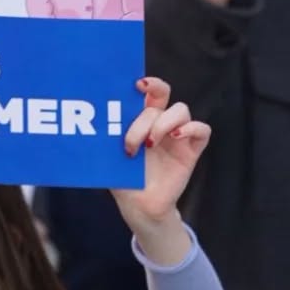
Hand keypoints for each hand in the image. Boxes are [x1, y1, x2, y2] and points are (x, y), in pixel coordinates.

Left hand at [111, 77, 210, 263]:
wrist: (139, 205)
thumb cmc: (123, 178)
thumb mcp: (110, 156)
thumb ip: (107, 138)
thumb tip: (87, 125)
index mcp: (141, 119)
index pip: (149, 92)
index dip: (148, 84)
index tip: (136, 84)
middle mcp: (160, 122)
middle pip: (162, 98)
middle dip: (145, 114)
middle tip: (135, 131)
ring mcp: (177, 135)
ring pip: (180, 110)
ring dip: (162, 124)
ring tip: (148, 144)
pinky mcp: (191, 150)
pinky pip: (201, 130)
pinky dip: (190, 129)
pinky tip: (174, 137)